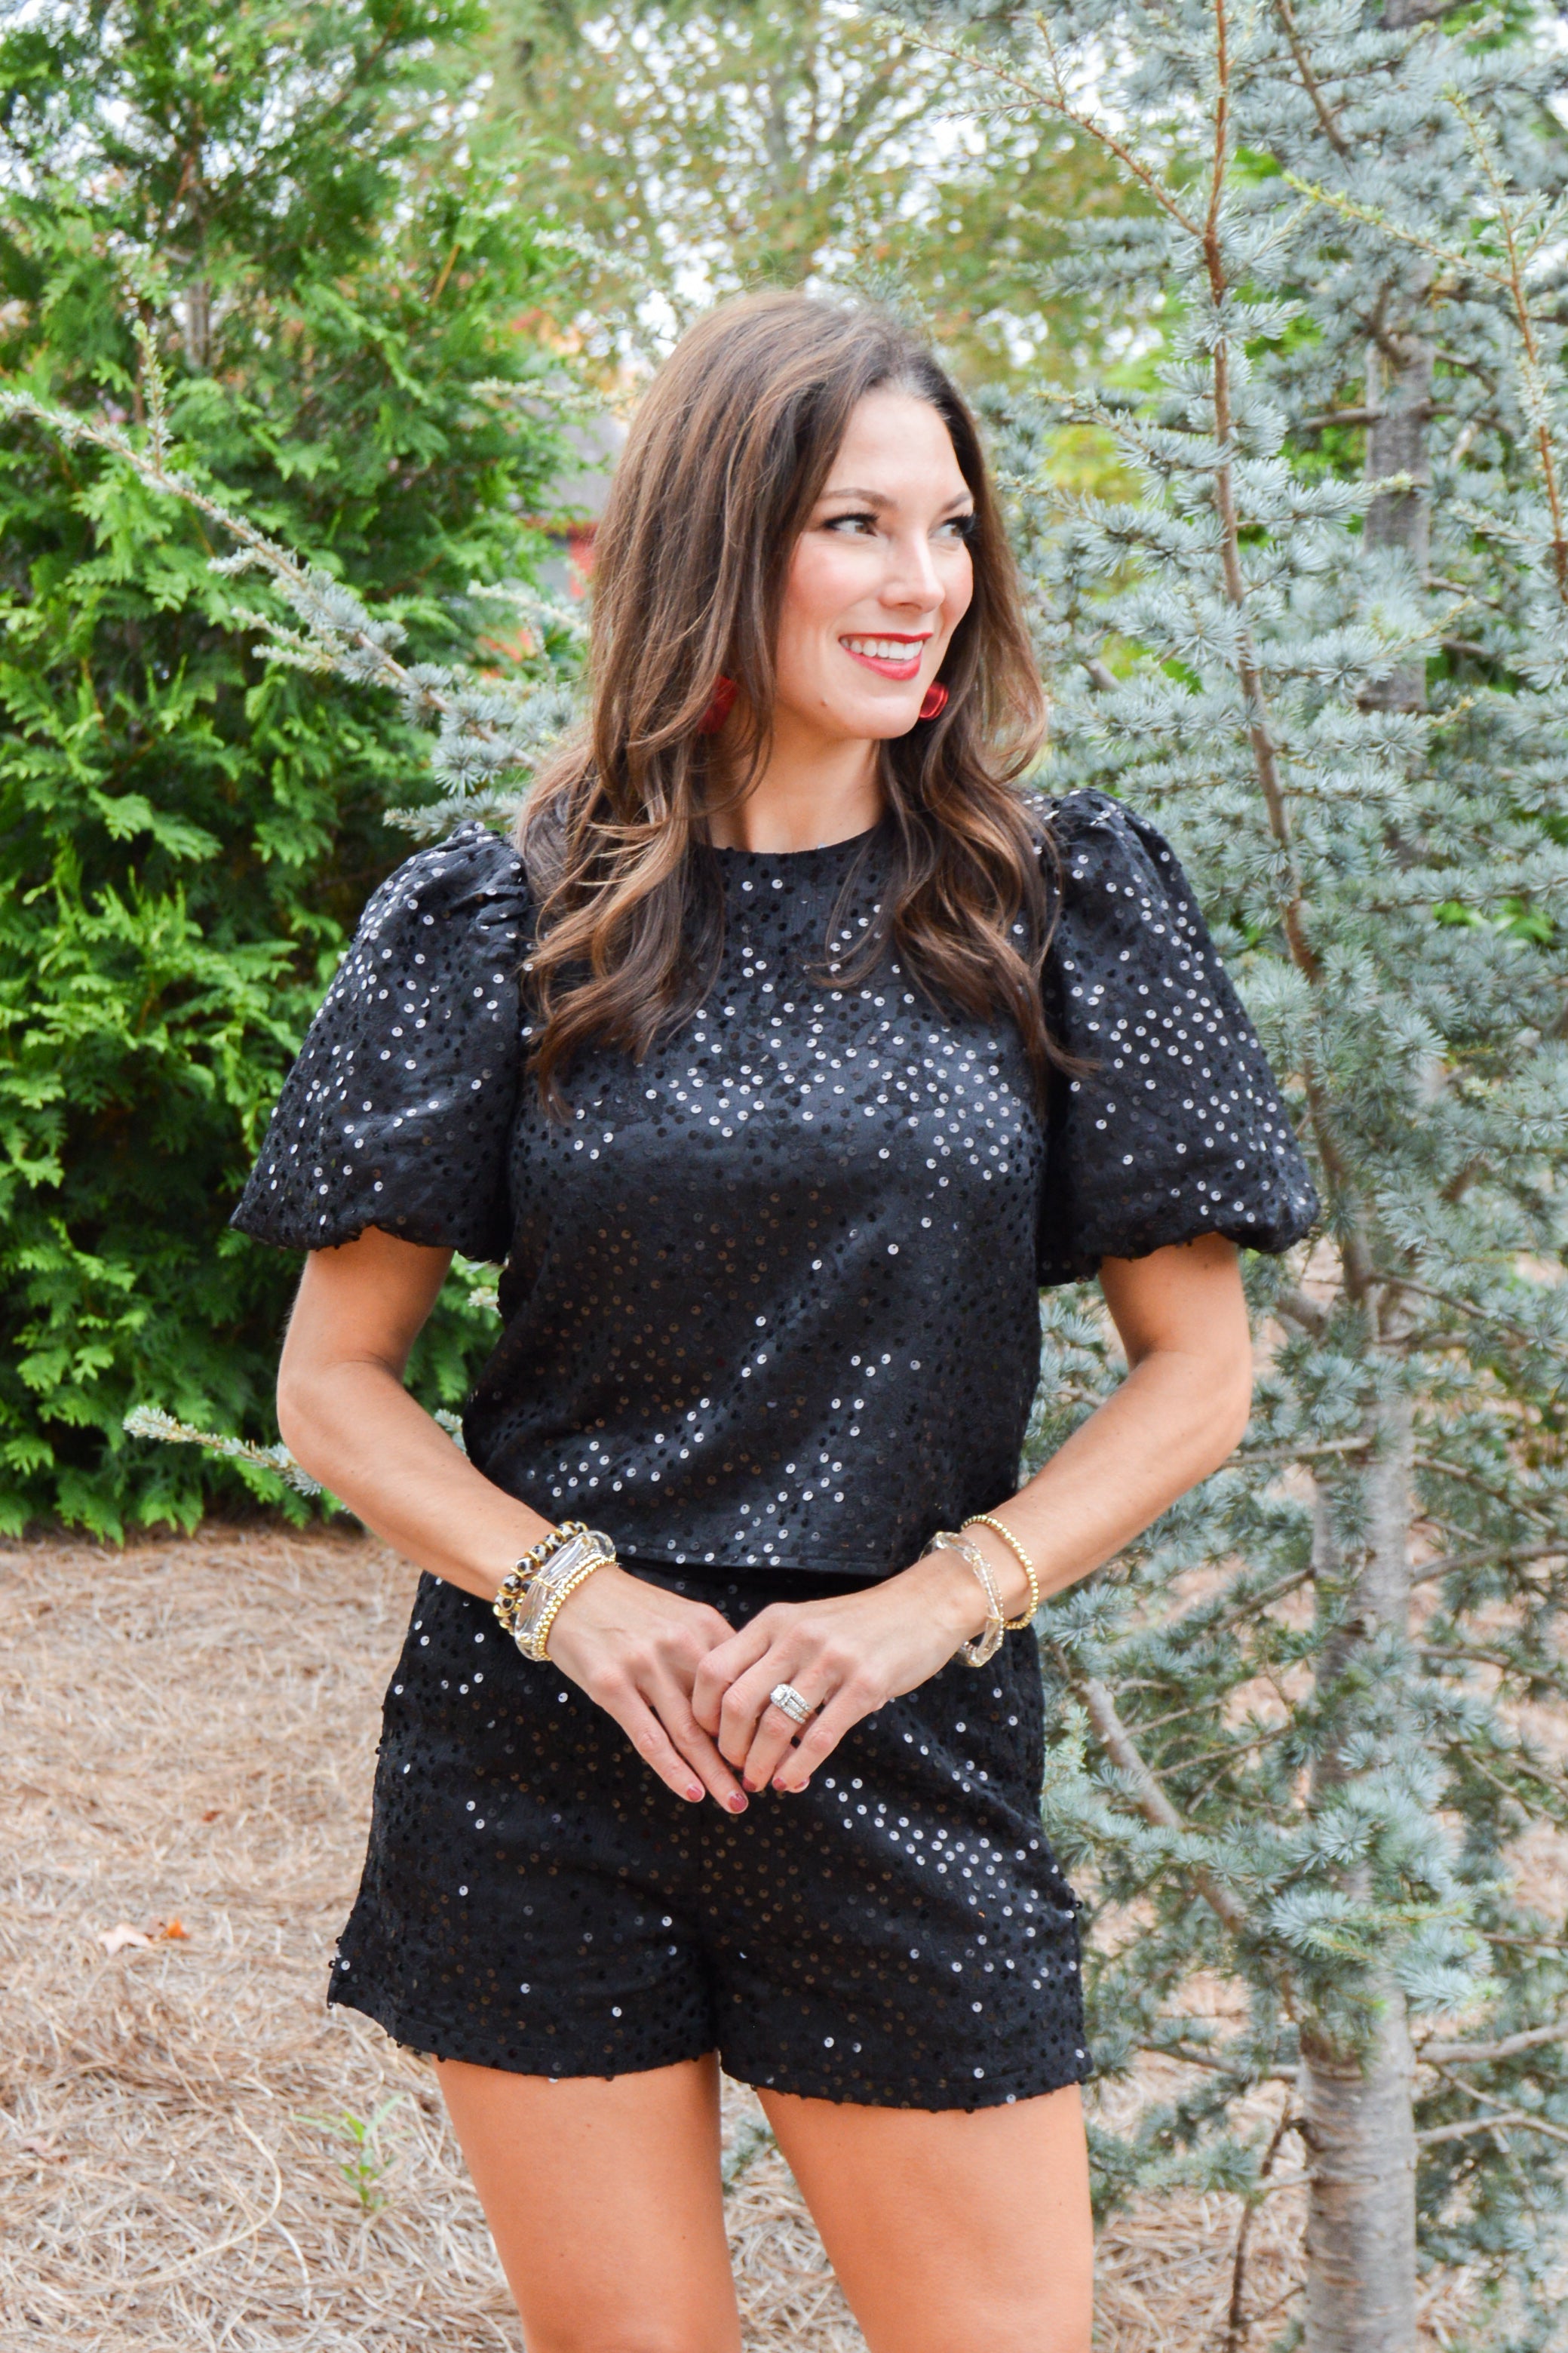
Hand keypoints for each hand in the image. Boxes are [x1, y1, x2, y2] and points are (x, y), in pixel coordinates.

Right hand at [544, 1565, 747, 1810]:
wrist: (571, 1590)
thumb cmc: (631, 1612)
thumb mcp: (680, 1619)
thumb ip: (711, 1655)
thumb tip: (751, 1705)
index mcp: (704, 1626)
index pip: (746, 1682)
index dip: (769, 1719)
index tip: (787, 1749)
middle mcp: (680, 1644)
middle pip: (724, 1713)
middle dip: (750, 1754)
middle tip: (770, 1783)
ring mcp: (644, 1665)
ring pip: (690, 1734)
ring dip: (715, 1775)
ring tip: (735, 1802)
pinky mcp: (612, 1685)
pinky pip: (649, 1739)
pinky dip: (673, 1771)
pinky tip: (692, 1792)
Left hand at [690, 1552, 988, 1794]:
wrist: (922, 1606)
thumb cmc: (858, 1625)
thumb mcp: (804, 1626)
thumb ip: (771, 1660)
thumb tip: (735, 1719)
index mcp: (773, 1622)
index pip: (713, 1669)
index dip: (702, 1711)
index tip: (709, 1737)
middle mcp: (796, 1637)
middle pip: (737, 1703)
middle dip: (729, 1746)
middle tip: (735, 1766)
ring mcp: (831, 1660)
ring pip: (776, 1725)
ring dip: (761, 1763)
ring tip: (760, 1781)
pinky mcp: (866, 1684)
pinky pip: (820, 1737)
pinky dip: (798, 1768)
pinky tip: (790, 1781)